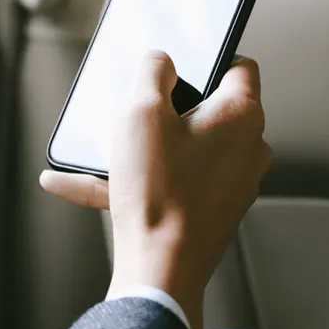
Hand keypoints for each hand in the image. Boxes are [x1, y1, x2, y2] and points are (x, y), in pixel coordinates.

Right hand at [40, 51, 272, 328]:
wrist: (159, 271)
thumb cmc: (158, 194)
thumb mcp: (140, 111)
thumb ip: (151, 70)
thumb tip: (158, 60)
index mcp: (242, 116)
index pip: (239, 65)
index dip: (206, 58)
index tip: (178, 62)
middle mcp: (247, 150)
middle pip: (206, 109)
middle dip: (163, 107)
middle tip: (130, 108)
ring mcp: (232, 185)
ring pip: (183, 149)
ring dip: (142, 148)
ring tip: (98, 152)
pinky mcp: (211, 212)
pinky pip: (172, 183)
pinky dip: (137, 180)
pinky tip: (81, 184)